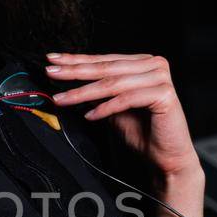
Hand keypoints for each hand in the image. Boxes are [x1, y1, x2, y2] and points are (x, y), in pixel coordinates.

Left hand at [44, 51, 202, 181]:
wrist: (165, 157)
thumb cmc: (141, 132)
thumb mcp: (111, 107)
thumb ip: (95, 91)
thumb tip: (67, 79)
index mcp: (142, 63)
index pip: (104, 60)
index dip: (76, 60)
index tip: (53, 60)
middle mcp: (154, 64)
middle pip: (106, 68)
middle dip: (74, 72)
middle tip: (51, 73)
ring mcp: (160, 77)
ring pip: (113, 83)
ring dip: (83, 92)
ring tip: (62, 99)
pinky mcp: (164, 93)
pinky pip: (127, 99)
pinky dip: (105, 108)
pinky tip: (89, 115)